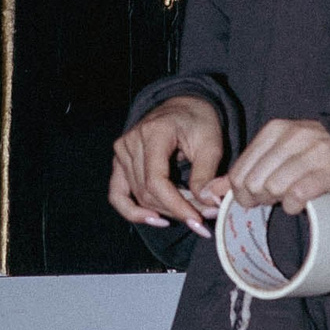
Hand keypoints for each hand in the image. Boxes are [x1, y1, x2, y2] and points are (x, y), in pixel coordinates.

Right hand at [109, 95, 224, 236]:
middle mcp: (131, 142)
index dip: (176, 205)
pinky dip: (133, 212)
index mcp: (154, 132)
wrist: (182, 108)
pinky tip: (155, 219)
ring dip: (165, 211)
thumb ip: (207, 174)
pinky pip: (118, 195)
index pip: (156, 180)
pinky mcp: (119, 163)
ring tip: (188, 214)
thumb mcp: (211, 144)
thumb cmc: (197, 122)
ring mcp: (121, 152)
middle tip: (203, 219)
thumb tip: (208, 205)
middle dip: (176, 210)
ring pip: (138, 197)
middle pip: (148, 192)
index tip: (197, 221)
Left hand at [208, 118, 329, 216]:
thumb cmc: (306, 154)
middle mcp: (292, 137)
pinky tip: (299, 201)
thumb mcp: (273, 154)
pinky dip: (293, 205)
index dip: (241, 192)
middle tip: (271, 198)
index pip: (239, 171)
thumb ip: (244, 170)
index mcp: (274, 130)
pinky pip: (296, 195)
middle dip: (258, 198)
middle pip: (254, 182)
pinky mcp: (328, 172)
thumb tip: (209, 191)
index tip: (253, 196)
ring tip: (286, 196)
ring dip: (276, 201)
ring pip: (273, 188)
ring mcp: (312, 153)